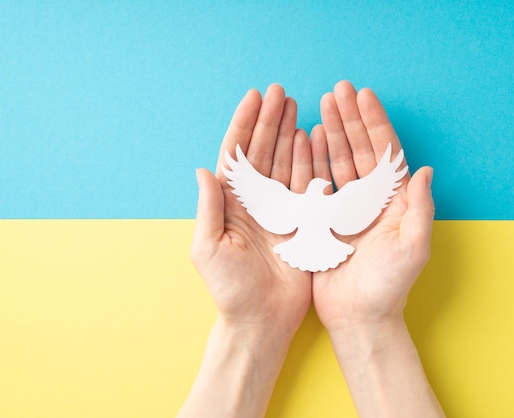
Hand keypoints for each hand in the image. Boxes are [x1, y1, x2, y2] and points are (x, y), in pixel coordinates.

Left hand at [191, 84, 312, 334]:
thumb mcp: (208, 248)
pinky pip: (305, 184)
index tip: (254, 98)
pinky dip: (309, 160)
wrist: (262, 320)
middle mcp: (255, 201)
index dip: (244, 125)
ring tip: (296, 106)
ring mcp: (280, 210)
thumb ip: (209, 208)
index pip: (237, 155)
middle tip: (280, 92)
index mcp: (231, 204)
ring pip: (285, 161)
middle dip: (269, 120)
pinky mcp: (302, 221)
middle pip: (263, 151)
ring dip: (289, 133)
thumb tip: (202, 170)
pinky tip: (311, 138)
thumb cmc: (230, 290)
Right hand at [311, 80, 434, 330]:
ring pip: (337, 160)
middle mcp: (370, 199)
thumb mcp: (413, 246)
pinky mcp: (323, 219)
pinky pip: (317, 182)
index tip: (364, 96)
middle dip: (349, 118)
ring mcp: (346, 208)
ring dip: (330, 132)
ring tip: (320, 105)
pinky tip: (305, 138)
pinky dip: (312, 159)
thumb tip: (424, 170)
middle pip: (359, 149)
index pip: (384, 152)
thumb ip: (420, 207)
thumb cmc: (389, 286)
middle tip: (337, 90)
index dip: (374, 123)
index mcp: (393, 201)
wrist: (358, 317)